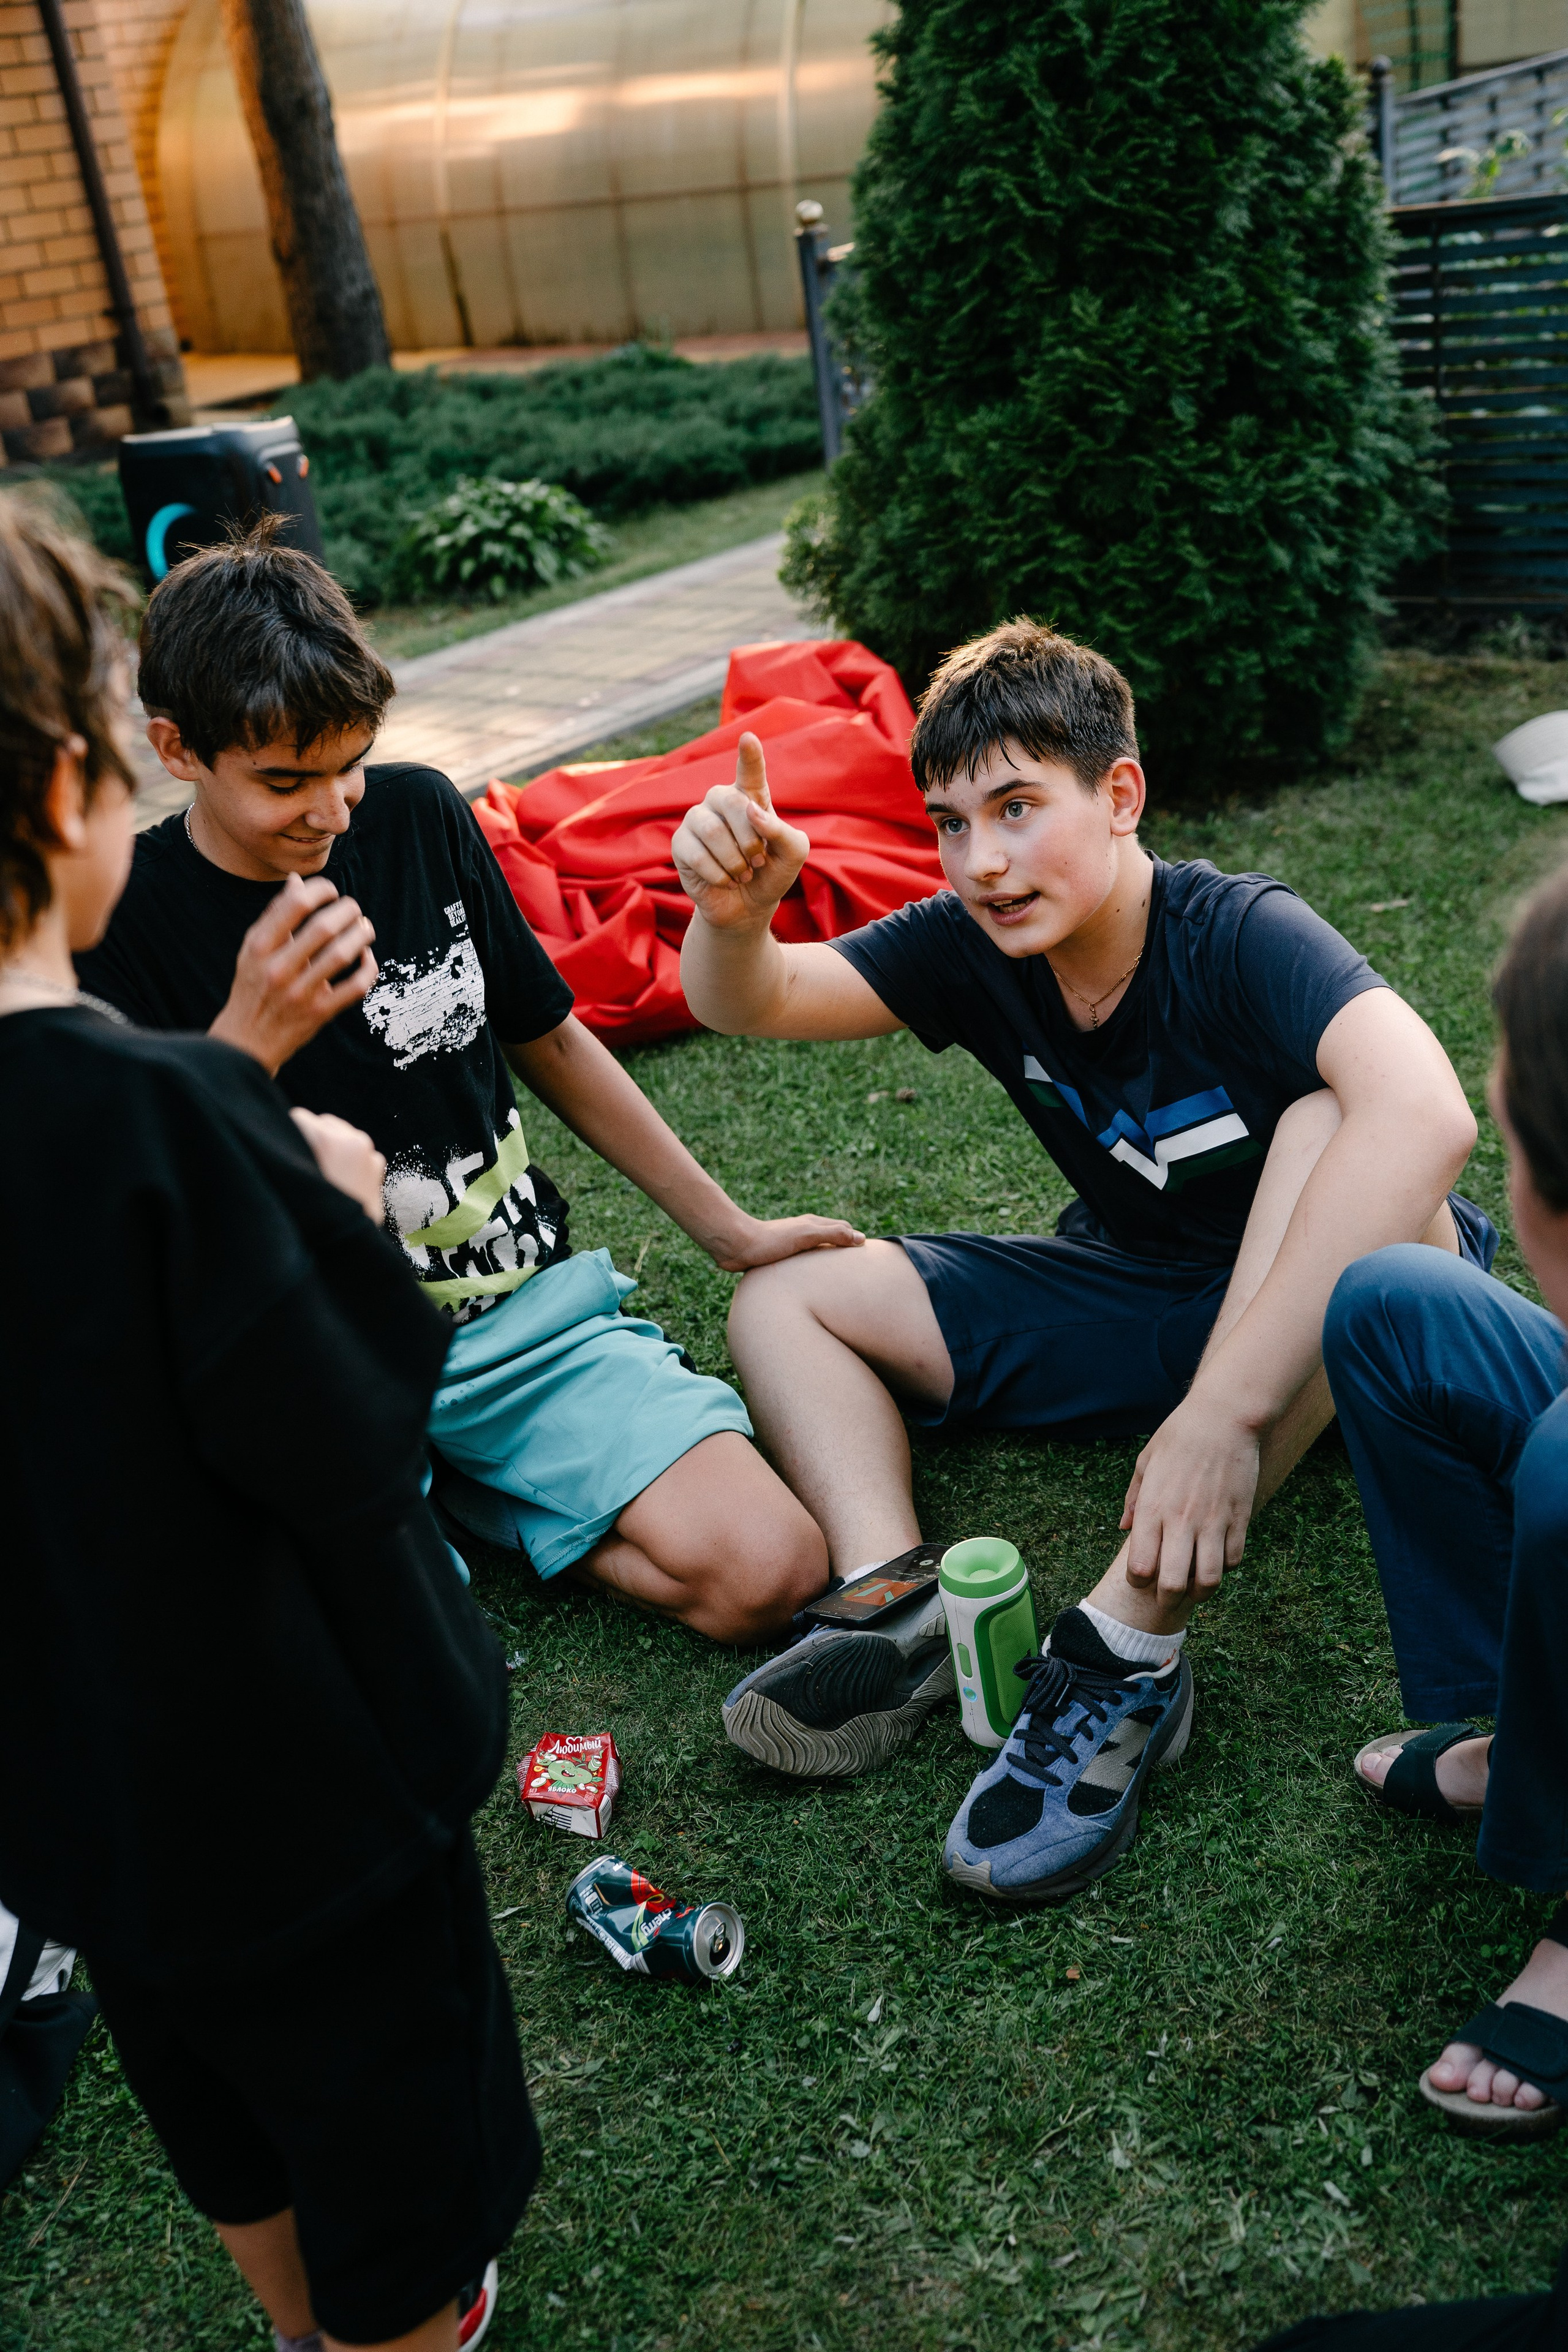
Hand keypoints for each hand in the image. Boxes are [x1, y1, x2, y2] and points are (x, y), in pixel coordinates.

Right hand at [209, 874, 376, 1075]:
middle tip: (353, 909)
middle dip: (347, 910)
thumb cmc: (253, 986)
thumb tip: (296, 881)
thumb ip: (275, 915)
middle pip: (323, 927)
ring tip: (365, 928)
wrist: (247, 1041)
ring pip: (342, 954)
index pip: (295, 904)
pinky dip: (368, 968)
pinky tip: (366, 957)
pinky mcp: (319, 1013)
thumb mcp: (253, 949)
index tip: (331, 891)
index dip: (320, 889)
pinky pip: (355, 987)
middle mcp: (278, 968)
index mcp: (260, 947)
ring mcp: (300, 992)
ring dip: (361, 935)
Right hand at [290, 1107, 386, 1224]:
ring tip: (324, 1174)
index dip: (289, 1134)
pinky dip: (348, 1158)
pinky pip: (357, 1148)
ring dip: (332, 1146)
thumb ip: (290, 1152)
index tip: (286, 1152)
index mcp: (327, 1140)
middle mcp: (352, 1140)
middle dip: (313, 1138)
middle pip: (322, 1123)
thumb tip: (280, 1132)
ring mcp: (369, 1151)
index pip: (298, 1118)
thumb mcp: (292, 1181)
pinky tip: (340, 1179)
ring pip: (341, 1133)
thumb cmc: (312, 1218)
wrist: (347, 1245)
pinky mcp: (377, 1164)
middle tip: (306, 1166)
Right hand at [672, 733, 810, 930]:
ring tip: (743, 874)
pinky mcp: (680, 844)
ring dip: (735, 860)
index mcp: (750, 797)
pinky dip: (718, 874)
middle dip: (750, 837)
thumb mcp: (792, 854)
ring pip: (712, 830)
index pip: (750, 771)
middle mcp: (720, 801)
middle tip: (758, 860)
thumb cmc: (771, 873)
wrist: (747, 907)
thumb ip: (782, 831)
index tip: (748, 738)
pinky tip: (725, 881)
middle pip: (733, 801)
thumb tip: (751, 811)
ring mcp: (697, 820)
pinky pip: (696, 854)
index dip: (749, 755)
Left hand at [705, 1210, 865, 1272]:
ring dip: (827, 1259)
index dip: (855, 1238)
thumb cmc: (770, 1241)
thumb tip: (860, 1238)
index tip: (869, 1254)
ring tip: (837, 1276)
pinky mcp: (779, 1257)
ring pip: (816, 1251)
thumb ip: (832, 1234)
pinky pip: (802, 1263)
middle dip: (844, 1247)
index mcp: (811, 1224)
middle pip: (831, 1237)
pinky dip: (811, 1268)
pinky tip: (810, 1281)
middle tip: (858, 1266)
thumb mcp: (806, 1235)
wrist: (736, 1246)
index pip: (842, 1228)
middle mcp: (803, 1232)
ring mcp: (791, 1244)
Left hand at [1118, 1394, 1261, 1600]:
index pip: (1140, 1567)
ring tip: (1195, 1586)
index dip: (1139, 1581)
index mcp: (1153, 1508)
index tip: (1142, 1576)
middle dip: (1167, 1599)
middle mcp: (1181, 1521)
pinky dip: (1224, 1568)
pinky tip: (1217, 1558)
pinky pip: (1233, 1561)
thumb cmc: (1179, 1436)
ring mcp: (1213, 1522)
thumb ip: (1134, 1499)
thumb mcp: (1145, 1462)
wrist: (1223, 1417)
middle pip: (1172, 1584)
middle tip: (1167, 1596)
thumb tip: (1123, 1529)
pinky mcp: (1240, 1519)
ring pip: (1208, 1581)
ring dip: (1200, 1592)